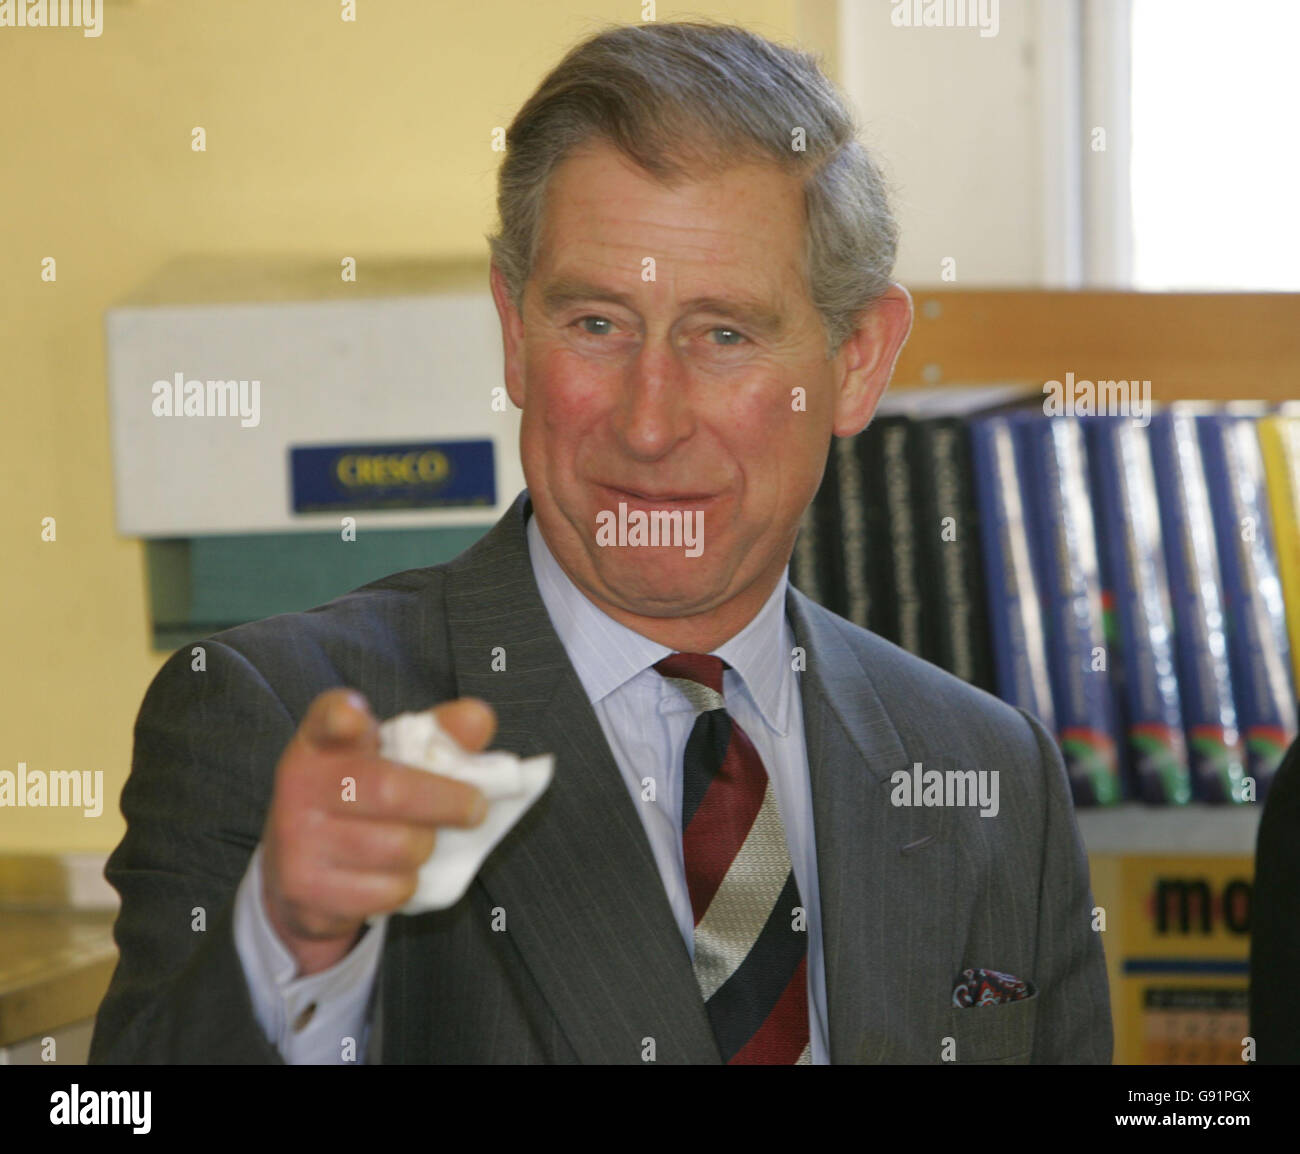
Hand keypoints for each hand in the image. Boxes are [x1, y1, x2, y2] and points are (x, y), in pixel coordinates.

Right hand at [260, 689, 494, 975]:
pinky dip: (408, 885)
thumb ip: (438, 732)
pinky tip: (398, 873)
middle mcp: (300, 784)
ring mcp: (297, 838)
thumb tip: (479, 718)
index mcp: (321, 741)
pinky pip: (388, 890)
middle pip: (390, 791)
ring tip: (425, 841)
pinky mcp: (306, 889)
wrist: (298, 869)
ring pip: (399, 847)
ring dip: (428, 847)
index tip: (354, 718)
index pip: (327, 717)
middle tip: (476, 807)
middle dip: (448, 802)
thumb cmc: (359, 798)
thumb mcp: (390, 756)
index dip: (341, 715)